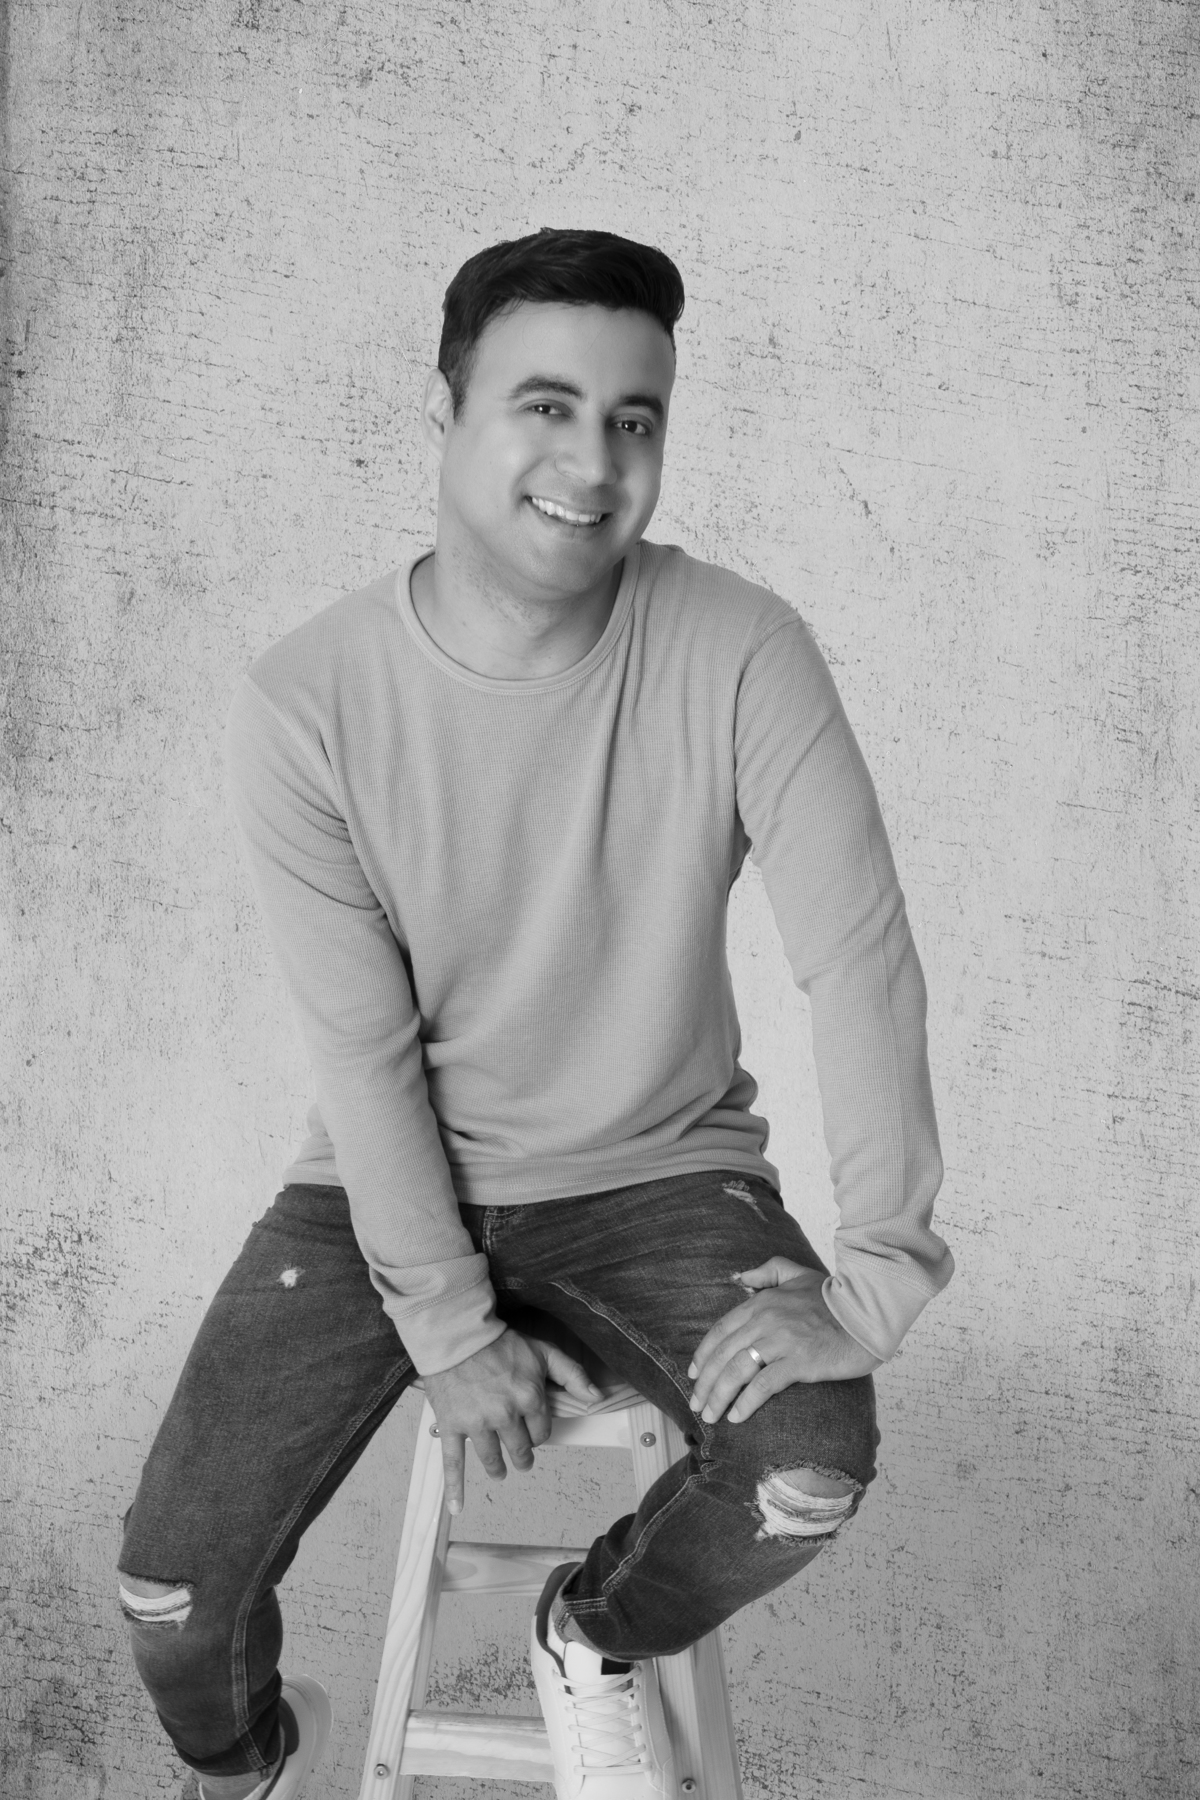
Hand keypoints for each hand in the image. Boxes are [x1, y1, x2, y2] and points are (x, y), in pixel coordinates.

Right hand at [423, 1327, 599, 1513]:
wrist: (457, 1334)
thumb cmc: (500, 1341)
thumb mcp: (543, 1351)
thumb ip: (572, 1374)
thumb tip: (596, 1397)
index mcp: (529, 1399)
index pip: (542, 1432)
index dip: (539, 1431)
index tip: (532, 1428)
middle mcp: (505, 1416)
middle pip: (519, 1450)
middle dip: (522, 1455)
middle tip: (521, 1458)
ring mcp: (477, 1424)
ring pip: (493, 1460)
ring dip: (499, 1468)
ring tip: (500, 1470)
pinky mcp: (452, 1426)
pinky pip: (453, 1462)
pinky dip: (454, 1487)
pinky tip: (457, 1506)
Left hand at [687, 1256, 881, 1424]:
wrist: (868, 1311)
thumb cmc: (834, 1296)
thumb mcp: (798, 1273)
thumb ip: (767, 1272)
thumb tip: (740, 1277)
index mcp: (762, 1302)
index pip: (721, 1331)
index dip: (704, 1354)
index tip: (694, 1374)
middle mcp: (766, 1320)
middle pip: (724, 1355)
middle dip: (705, 1382)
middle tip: (696, 1404)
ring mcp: (782, 1341)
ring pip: (737, 1372)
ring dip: (718, 1397)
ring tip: (710, 1416)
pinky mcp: (800, 1362)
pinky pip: (763, 1385)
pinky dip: (746, 1402)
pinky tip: (737, 1416)